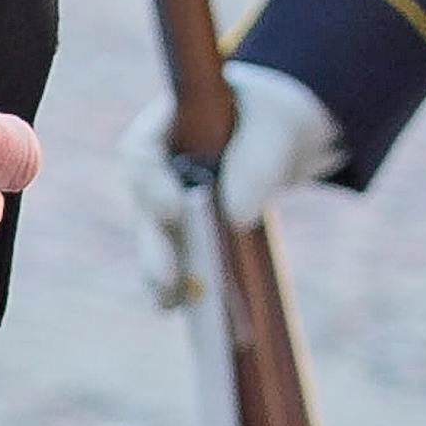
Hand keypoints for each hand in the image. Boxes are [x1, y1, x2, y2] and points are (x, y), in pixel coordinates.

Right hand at [118, 63, 340, 309]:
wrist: (284, 134)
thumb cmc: (275, 117)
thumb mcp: (278, 126)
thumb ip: (258, 162)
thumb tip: (235, 215)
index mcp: (168, 124)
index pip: (140, 152)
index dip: (149, 183)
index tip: (175, 209)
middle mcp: (159, 166)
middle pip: (143, 205)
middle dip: (154, 243)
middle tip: (167, 274)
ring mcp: (169, 199)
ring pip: (156, 239)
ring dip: (162, 272)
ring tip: (171, 303)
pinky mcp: (187, 229)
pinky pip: (179, 258)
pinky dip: (185, 283)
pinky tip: (189, 308)